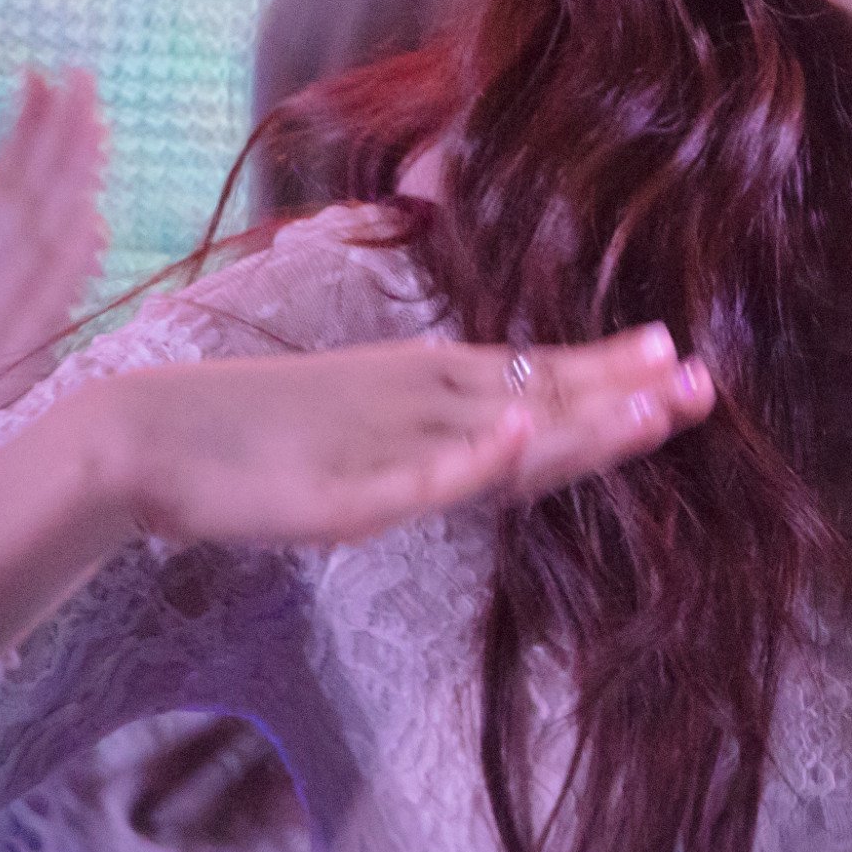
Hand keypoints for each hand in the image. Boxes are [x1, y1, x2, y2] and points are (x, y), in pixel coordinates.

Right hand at [92, 324, 716, 550]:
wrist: (146, 438)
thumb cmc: (257, 433)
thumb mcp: (365, 424)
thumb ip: (435, 431)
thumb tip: (507, 423)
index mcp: (425, 388)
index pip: (538, 383)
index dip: (611, 379)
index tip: (682, 362)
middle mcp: (417, 406)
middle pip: (537, 403)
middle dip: (623, 397)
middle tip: (705, 381)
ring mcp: (381, 444)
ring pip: (497, 434)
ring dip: (577, 418)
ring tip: (650, 403)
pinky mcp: (337, 489)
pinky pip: (414, 476)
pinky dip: (468, 455)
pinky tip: (517, 434)